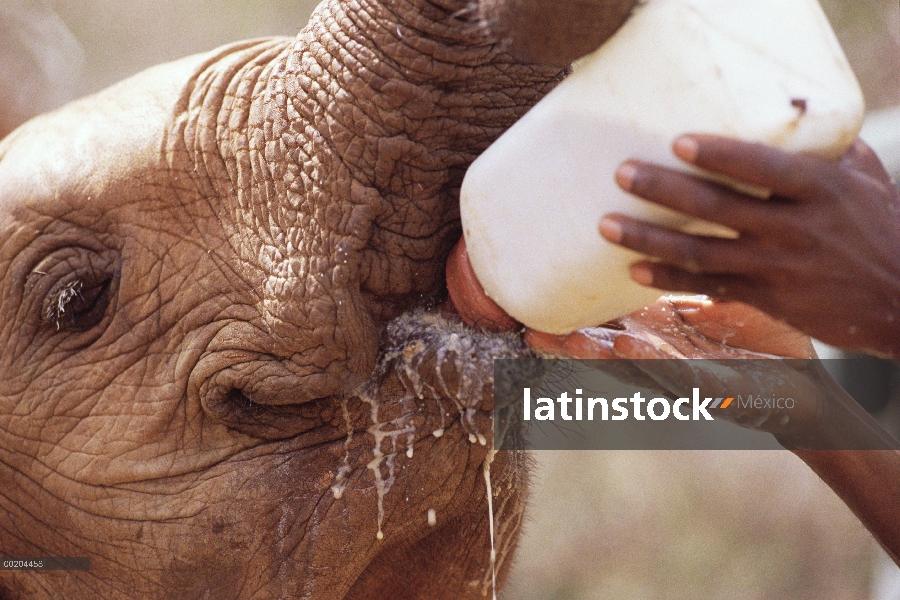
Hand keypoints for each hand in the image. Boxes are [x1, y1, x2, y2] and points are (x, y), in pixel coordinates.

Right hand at [526, 297, 825, 441]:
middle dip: (565, 337)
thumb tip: (689, 211)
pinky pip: (676, 372)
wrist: (805, 389)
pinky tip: (623, 344)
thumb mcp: (724, 296)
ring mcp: (684, 372)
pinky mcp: (715, 387)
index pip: (609, 318)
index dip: (573, 311)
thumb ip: (698, 267)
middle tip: (525, 324)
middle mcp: (662, 352)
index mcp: (661, 331)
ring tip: (557, 339)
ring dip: (592, 353)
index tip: (532, 296)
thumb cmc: (763, 341)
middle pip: (603, 345)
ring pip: (628, 363)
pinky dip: (647, 359)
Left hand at [599, 135, 899, 357]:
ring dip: (649, 240)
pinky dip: (670, 281)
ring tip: (606, 225)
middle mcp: (795, 229)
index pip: (765, 167)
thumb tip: (792, 117)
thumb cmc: (883, 230)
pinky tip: (635, 272)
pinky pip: (710, 287)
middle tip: (622, 173)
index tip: (678, 141)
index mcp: (821, 191)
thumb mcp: (867, 182)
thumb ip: (828, 152)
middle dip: (665, 191)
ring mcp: (777, 267)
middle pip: (719, 207)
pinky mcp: (767, 298)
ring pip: (702, 253)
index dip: (721, 155)